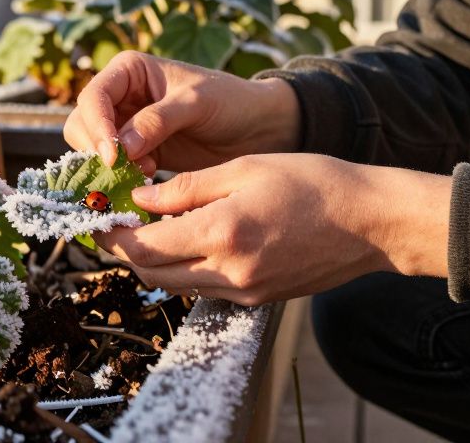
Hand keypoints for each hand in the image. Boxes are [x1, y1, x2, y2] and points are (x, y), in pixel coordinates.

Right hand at [63, 51, 301, 174]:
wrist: (259, 128)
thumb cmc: (231, 101)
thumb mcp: (196, 103)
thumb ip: (157, 121)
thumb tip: (119, 148)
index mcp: (130, 71)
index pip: (93, 97)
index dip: (96, 127)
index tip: (113, 156)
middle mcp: (122, 97)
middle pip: (83, 124)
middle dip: (96, 150)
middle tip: (123, 170)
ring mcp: (128, 127)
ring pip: (93, 150)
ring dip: (109, 167)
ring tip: (142, 175)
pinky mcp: (139, 154)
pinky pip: (115, 170)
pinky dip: (122, 180)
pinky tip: (147, 183)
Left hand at [92, 153, 451, 304]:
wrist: (371, 222)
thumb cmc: (312, 183)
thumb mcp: (243, 169)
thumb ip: (185, 187)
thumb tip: (139, 199)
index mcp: (222, 233)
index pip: (143, 247)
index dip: (113, 235)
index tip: (99, 217)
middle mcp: (229, 272)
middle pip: (152, 273)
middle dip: (127, 250)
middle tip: (116, 222)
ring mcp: (244, 292)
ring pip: (176, 285)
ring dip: (155, 260)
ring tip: (150, 227)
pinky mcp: (257, 300)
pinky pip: (204, 289)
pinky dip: (186, 268)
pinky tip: (190, 239)